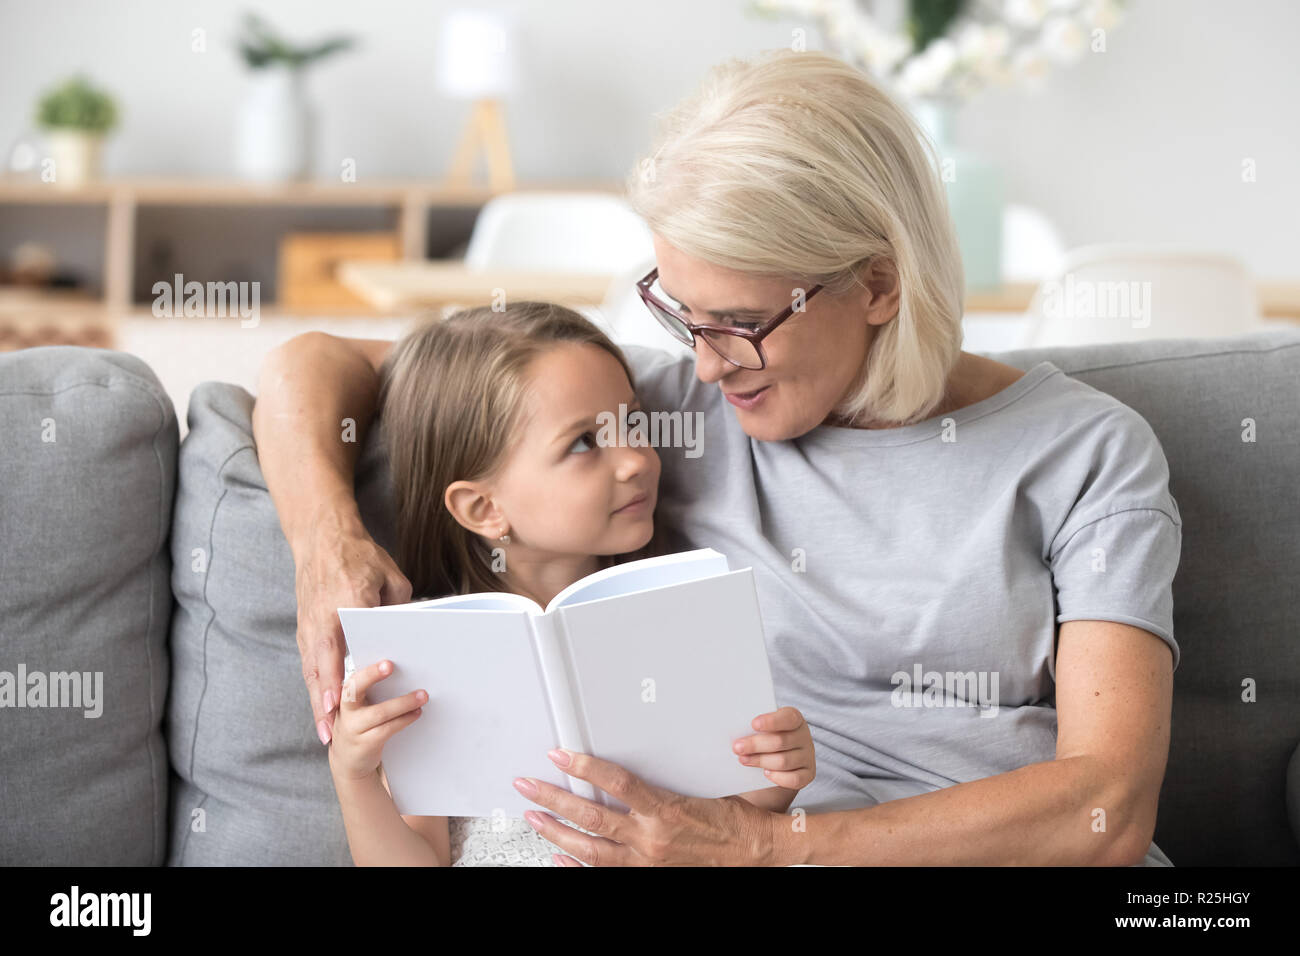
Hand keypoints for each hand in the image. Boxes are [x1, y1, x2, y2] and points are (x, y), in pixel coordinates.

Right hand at [293, 502, 411, 744]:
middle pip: (322, 666)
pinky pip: (308, 662)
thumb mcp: (389, 576)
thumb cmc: (359, 554)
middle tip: (330, 732)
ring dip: (317, 701)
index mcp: (345, 604)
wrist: (322, 537)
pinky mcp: (305, 627)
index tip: (344, 699)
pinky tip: (322, 706)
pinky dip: (314, 686)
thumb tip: (410, 633)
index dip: (342, 675)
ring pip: (312, 669)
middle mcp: (323, 620)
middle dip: (325, 700)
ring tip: (324, 731)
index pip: (343, 646)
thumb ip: (398, 606)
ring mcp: (309, 625)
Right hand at [327, 659, 425, 780]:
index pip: (352, 679)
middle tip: (391, 666)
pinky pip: (387, 729)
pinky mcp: (365, 744)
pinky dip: (405, 719)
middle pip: (354, 690)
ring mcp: (353, 729)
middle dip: (372, 675)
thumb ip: (370, 692)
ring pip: (379, 712)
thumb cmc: (359, 727)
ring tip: (422, 696)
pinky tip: (416, 713)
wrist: (349, 761)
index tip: (387, 662)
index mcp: (344, 697)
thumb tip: (404, 673)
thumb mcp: (358, 708)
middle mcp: (345, 711)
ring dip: (403, 702)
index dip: (368, 671)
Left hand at [513, 750, 784, 865]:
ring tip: (533, 816)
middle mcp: (651, 840)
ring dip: (555, 832)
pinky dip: (575, 865)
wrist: (753, 851)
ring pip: (588, 848)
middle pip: (591, 817)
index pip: (616, 783)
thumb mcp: (700, 788)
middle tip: (527, 784)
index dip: (584, 768)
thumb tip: (626, 760)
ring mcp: (645, 862)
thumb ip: (660, 780)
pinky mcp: (646, 876)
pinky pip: (602, 873)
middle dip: (553, 798)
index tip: (560, 754)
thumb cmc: (732, 817)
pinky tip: (557, 856)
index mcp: (666, 811)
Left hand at [732, 705, 815, 790]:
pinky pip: (794, 779)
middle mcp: (804, 737)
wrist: (774, 761)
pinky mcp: (808, 774)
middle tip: (737, 747)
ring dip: (760, 761)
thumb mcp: (761, 729)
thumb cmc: (764, 739)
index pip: (788, 718)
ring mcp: (807, 756)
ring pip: (784, 761)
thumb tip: (734, 729)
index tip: (753, 724)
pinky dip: (778, 777)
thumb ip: (753, 727)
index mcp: (794, 719)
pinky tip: (765, 773)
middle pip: (781, 741)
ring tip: (743, 759)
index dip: (771, 721)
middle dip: (756, 744)